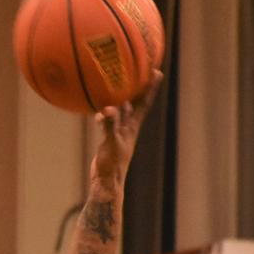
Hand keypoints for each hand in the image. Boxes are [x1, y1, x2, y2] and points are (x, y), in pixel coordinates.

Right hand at [90, 70, 162, 185]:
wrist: (106, 184)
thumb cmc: (112, 166)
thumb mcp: (111, 144)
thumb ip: (109, 126)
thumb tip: (107, 109)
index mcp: (132, 127)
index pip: (144, 103)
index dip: (150, 87)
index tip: (156, 70)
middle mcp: (127, 128)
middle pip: (134, 102)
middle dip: (136, 86)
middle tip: (137, 69)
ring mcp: (118, 133)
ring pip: (120, 110)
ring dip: (120, 97)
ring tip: (117, 82)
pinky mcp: (108, 139)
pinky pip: (107, 120)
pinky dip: (104, 112)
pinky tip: (97, 107)